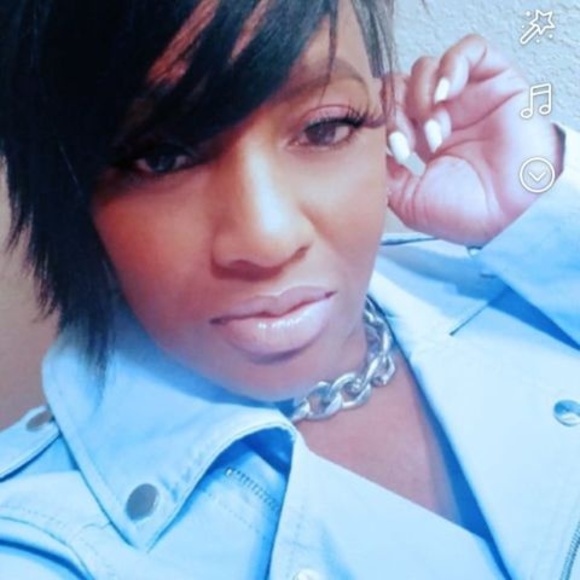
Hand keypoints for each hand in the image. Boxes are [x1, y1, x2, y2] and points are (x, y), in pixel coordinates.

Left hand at [384, 34, 563, 246]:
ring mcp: (466, 97)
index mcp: (418, 141)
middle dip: (394, 112)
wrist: (509, 216)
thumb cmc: (465, 214)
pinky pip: (469, 51)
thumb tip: (362, 150)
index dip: (380, 123)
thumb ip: (382, 174)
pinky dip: (451, 67)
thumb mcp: (407, 200)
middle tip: (407, 144)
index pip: (385, 110)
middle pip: (399, 86)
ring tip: (435, 133)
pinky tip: (446, 96)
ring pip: (425, 68)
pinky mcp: (496, 81)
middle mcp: (440, 115)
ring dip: (420, 97)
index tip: (393, 152)